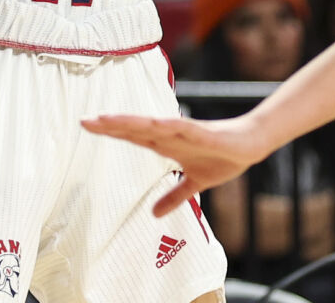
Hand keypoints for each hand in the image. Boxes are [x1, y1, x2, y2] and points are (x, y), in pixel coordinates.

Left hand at [83, 113, 271, 215]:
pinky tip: (152, 123)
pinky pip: (183, 128)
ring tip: (107, 119)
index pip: (133, 136)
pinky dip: (168, 125)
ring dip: (130, 122)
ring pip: (152, 125)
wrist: (251, 145)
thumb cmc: (223, 157)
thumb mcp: (195, 184)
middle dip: (110, 125)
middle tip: (84, 121)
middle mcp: (171, 135)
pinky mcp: (203, 133)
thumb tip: (154, 215)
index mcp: (166, 145)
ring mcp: (186, 132)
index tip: (87, 125)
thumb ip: (174, 196)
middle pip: (135, 129)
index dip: (111, 131)